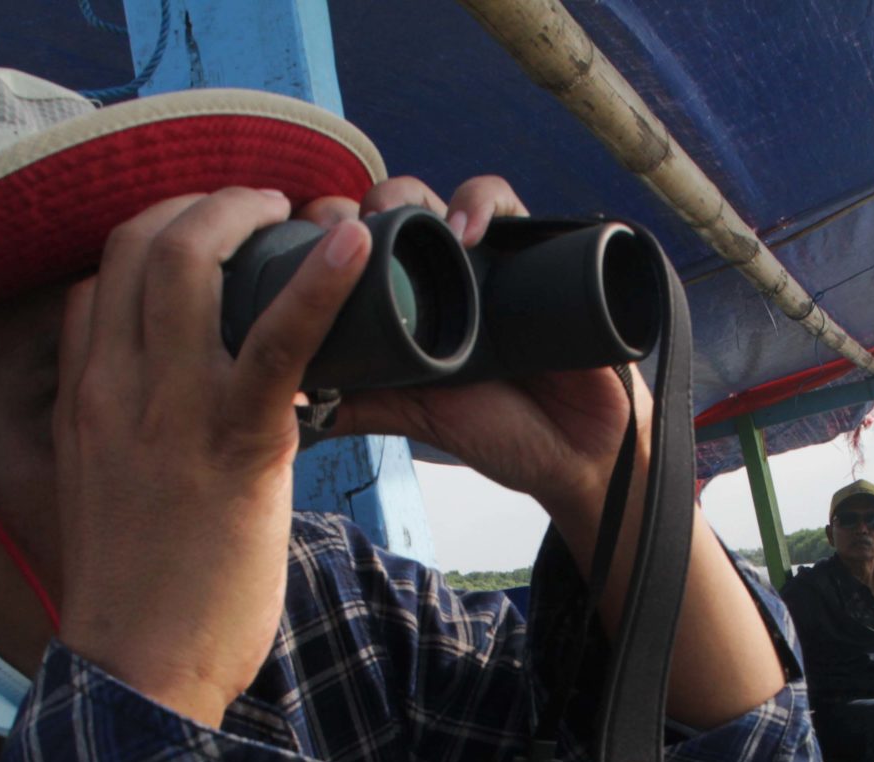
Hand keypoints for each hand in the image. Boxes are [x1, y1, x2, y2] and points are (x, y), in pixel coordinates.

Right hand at [55, 188, 373, 725]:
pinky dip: (319, 285)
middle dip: (206, 204)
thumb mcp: (102, 496)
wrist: (138, 672)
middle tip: (266, 209)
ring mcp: (168, 412)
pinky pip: (276, 342)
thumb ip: (119, 435)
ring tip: (306, 212)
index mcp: (84, 399)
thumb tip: (159, 404)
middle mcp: (113, 389)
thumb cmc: (138, 596)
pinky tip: (353, 250)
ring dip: (250, 215)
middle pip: (139, 244)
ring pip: (190, 263)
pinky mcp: (235, 446)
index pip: (98, 275)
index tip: (212, 236)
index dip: (158, 234)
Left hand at [300, 175, 640, 523]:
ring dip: (417, 196)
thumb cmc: (503, 433)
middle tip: (350, 225)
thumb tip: (294, 401)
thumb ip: (364, 404)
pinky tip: (469, 230)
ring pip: (445, 199)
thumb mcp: (417, 416)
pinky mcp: (537, 254)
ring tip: (406, 224)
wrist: (579, 451)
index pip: (364, 249)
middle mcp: (450, 278)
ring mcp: (493, 264)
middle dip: (368, 205)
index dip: (333, 233)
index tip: (306, 238)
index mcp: (414, 307)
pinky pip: (509, 206)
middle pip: (399, 212)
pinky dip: (486, 202)